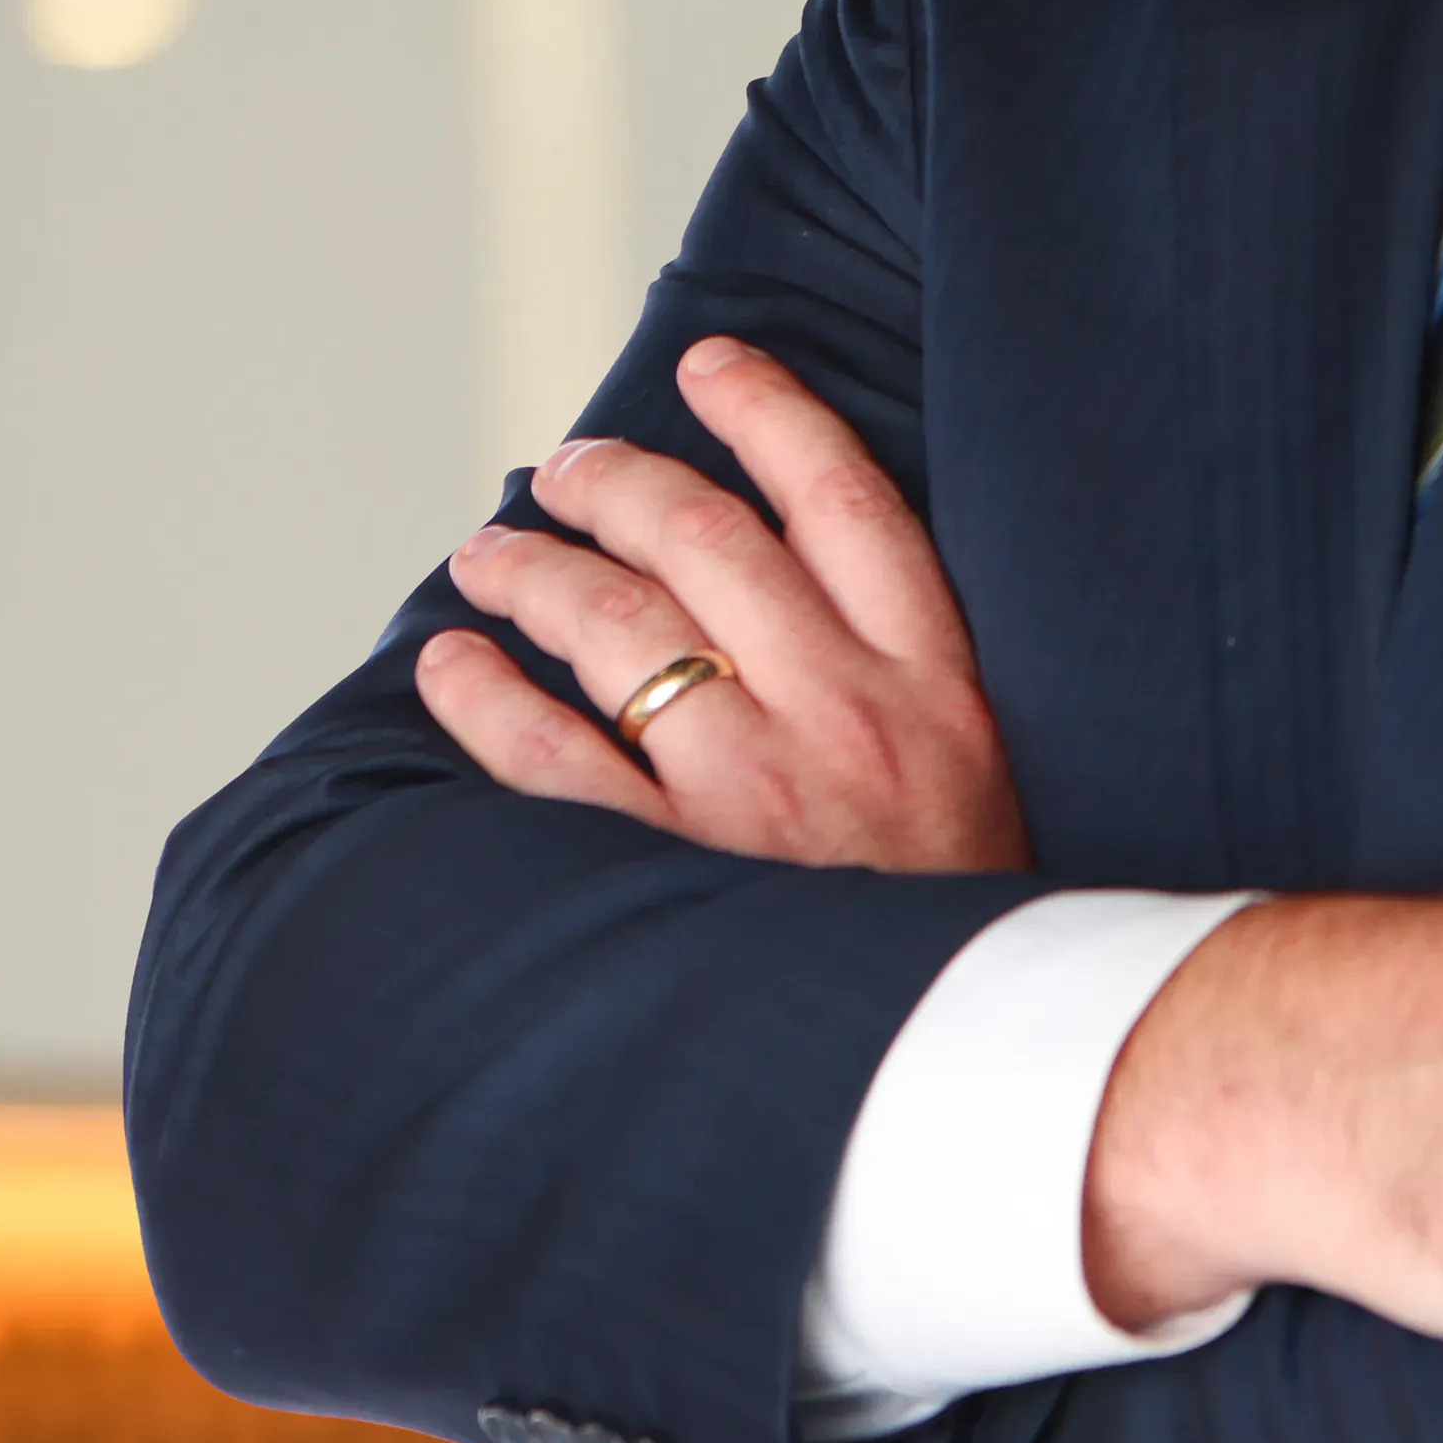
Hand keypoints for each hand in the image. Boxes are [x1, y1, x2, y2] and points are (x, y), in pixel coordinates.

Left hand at [416, 338, 1032, 873]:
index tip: (711, 361)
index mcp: (936, 682)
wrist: (989, 1081)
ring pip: (621, 630)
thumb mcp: (984, 781)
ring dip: (539, 570)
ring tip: (491, 553)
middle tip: (566, 466)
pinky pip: (552, 762)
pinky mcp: (682, 877)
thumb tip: (802, 591)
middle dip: (622, 481)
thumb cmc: (971, 932)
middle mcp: (848, 715)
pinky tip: (452, 669)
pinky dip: (487, 700)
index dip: (771, 413)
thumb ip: (908, 688)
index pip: (844, 499)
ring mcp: (759, 793)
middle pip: (710, 542)